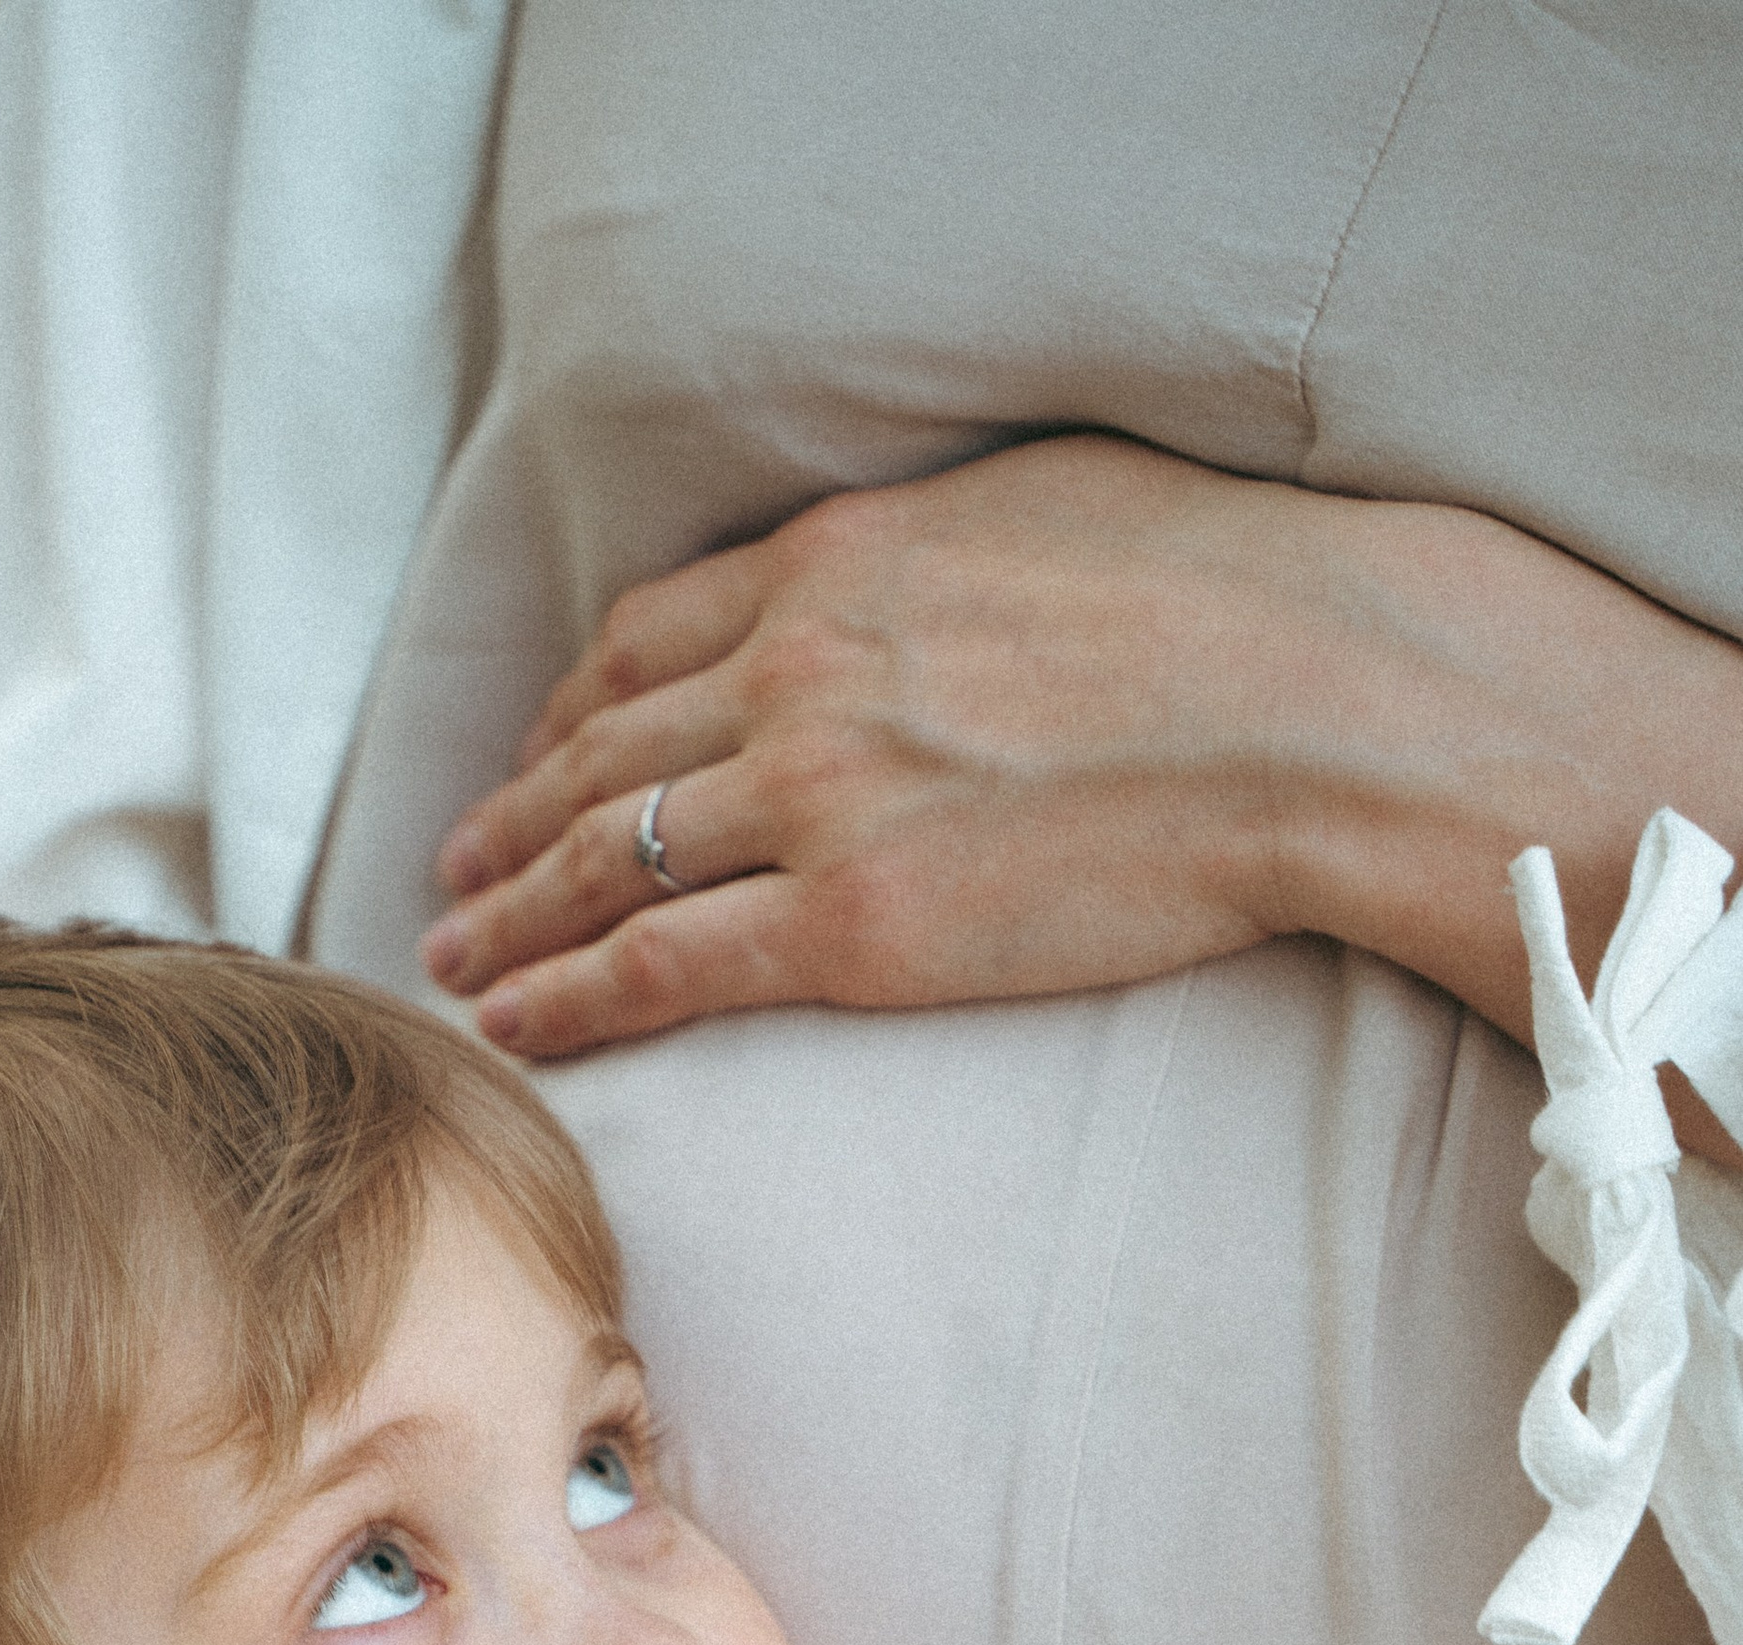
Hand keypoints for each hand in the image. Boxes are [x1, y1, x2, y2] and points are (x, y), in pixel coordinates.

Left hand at [421, 435, 1742, 1162]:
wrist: (1309, 707)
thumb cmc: (1221, 602)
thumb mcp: (1041, 506)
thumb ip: (925, 551)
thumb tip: (892, 575)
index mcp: (835, 566)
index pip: (643, 641)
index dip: (566, 714)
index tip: (531, 760)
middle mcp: (793, 674)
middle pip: (597, 756)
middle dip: (507, 823)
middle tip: (451, 871)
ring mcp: (815, 802)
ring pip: (606, 864)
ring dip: (509, 918)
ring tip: (454, 958)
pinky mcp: (852, 928)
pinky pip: (661, 967)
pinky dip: (566, 997)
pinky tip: (512, 1023)